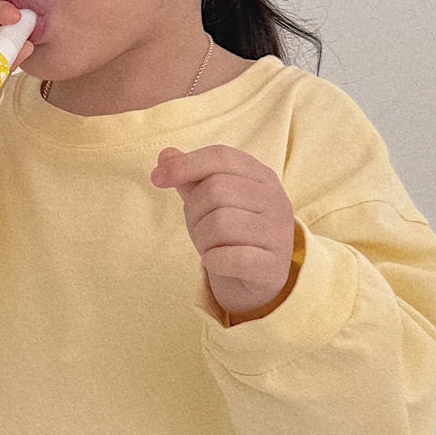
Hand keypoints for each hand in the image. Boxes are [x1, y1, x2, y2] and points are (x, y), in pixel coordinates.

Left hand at [151, 144, 298, 320]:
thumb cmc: (230, 233)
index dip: (185, 164)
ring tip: (211, 246)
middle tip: (199, 228)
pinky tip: (218, 262)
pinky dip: (212, 261)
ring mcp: (278, 233)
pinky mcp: (271, 266)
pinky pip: (227, 257)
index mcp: (262, 177)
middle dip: (194, 211)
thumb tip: (166, 155)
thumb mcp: (209, 201)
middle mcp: (276, 199)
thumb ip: (190, 176)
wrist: (256, 279)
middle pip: (216, 189)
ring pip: (220, 223)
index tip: (157, 178)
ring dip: (202, 239)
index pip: (221, 156)